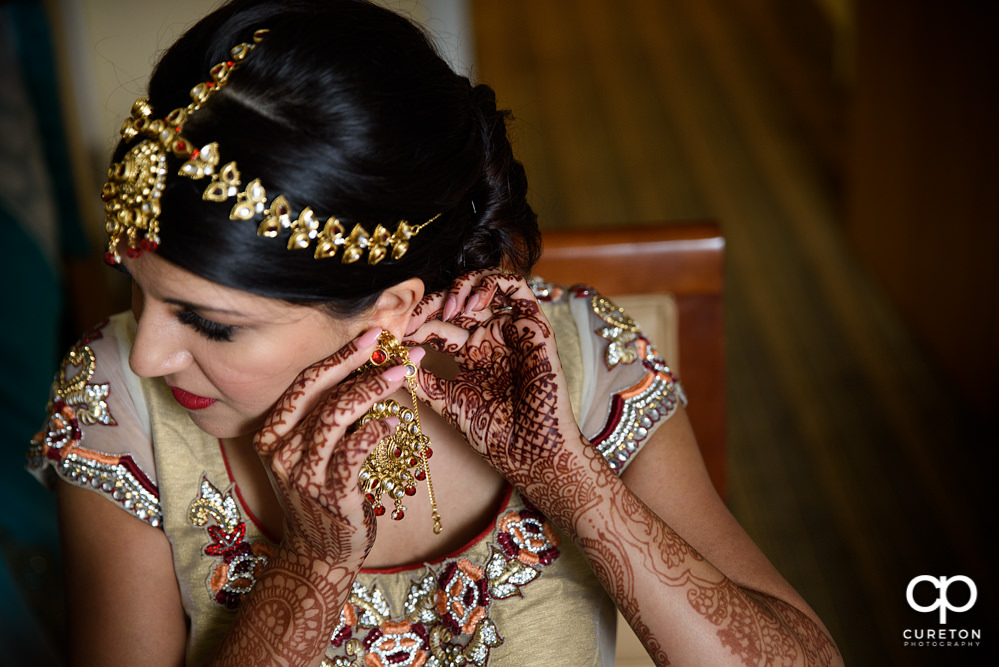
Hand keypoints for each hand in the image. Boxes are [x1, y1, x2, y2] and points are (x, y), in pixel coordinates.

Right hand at [253, 328, 417, 566]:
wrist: (318, 553)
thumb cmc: (321, 494)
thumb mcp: (313, 451)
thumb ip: (327, 415)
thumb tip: (365, 369)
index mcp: (271, 434)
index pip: (305, 384)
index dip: (340, 356)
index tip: (372, 334)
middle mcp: (281, 452)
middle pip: (321, 393)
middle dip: (361, 364)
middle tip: (396, 348)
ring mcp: (303, 474)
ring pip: (337, 416)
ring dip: (373, 389)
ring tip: (403, 374)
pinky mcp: (330, 494)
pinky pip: (354, 451)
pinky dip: (376, 430)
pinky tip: (394, 422)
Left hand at [406, 274, 583, 486]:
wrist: (529, 451)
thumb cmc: (491, 433)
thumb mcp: (443, 401)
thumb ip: (417, 377)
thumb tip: (384, 356)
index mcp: (464, 354)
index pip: (433, 323)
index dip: (412, 322)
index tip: (392, 332)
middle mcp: (486, 337)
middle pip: (454, 301)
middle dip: (429, 304)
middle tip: (412, 318)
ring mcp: (508, 328)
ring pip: (482, 284)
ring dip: (459, 287)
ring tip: (446, 310)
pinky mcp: (532, 324)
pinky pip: (516, 286)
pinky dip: (491, 282)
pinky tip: (471, 303)